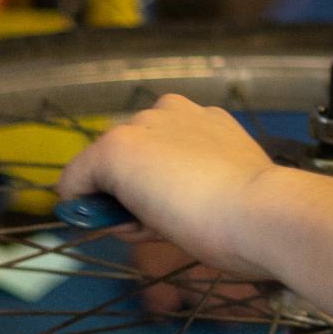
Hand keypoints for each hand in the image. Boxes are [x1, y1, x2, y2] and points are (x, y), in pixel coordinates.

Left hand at [58, 94, 283, 281]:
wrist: (257, 212)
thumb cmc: (252, 211)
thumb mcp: (222, 188)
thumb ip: (189, 185)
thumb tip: (147, 208)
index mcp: (203, 119)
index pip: (160, 151)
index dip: (161, 187)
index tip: (179, 214)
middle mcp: (171, 110)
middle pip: (131, 155)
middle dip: (135, 189)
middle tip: (166, 222)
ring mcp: (141, 126)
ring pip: (106, 168)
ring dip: (116, 197)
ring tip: (152, 223)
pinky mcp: (115, 148)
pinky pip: (75, 179)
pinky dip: (80, 202)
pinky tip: (111, 220)